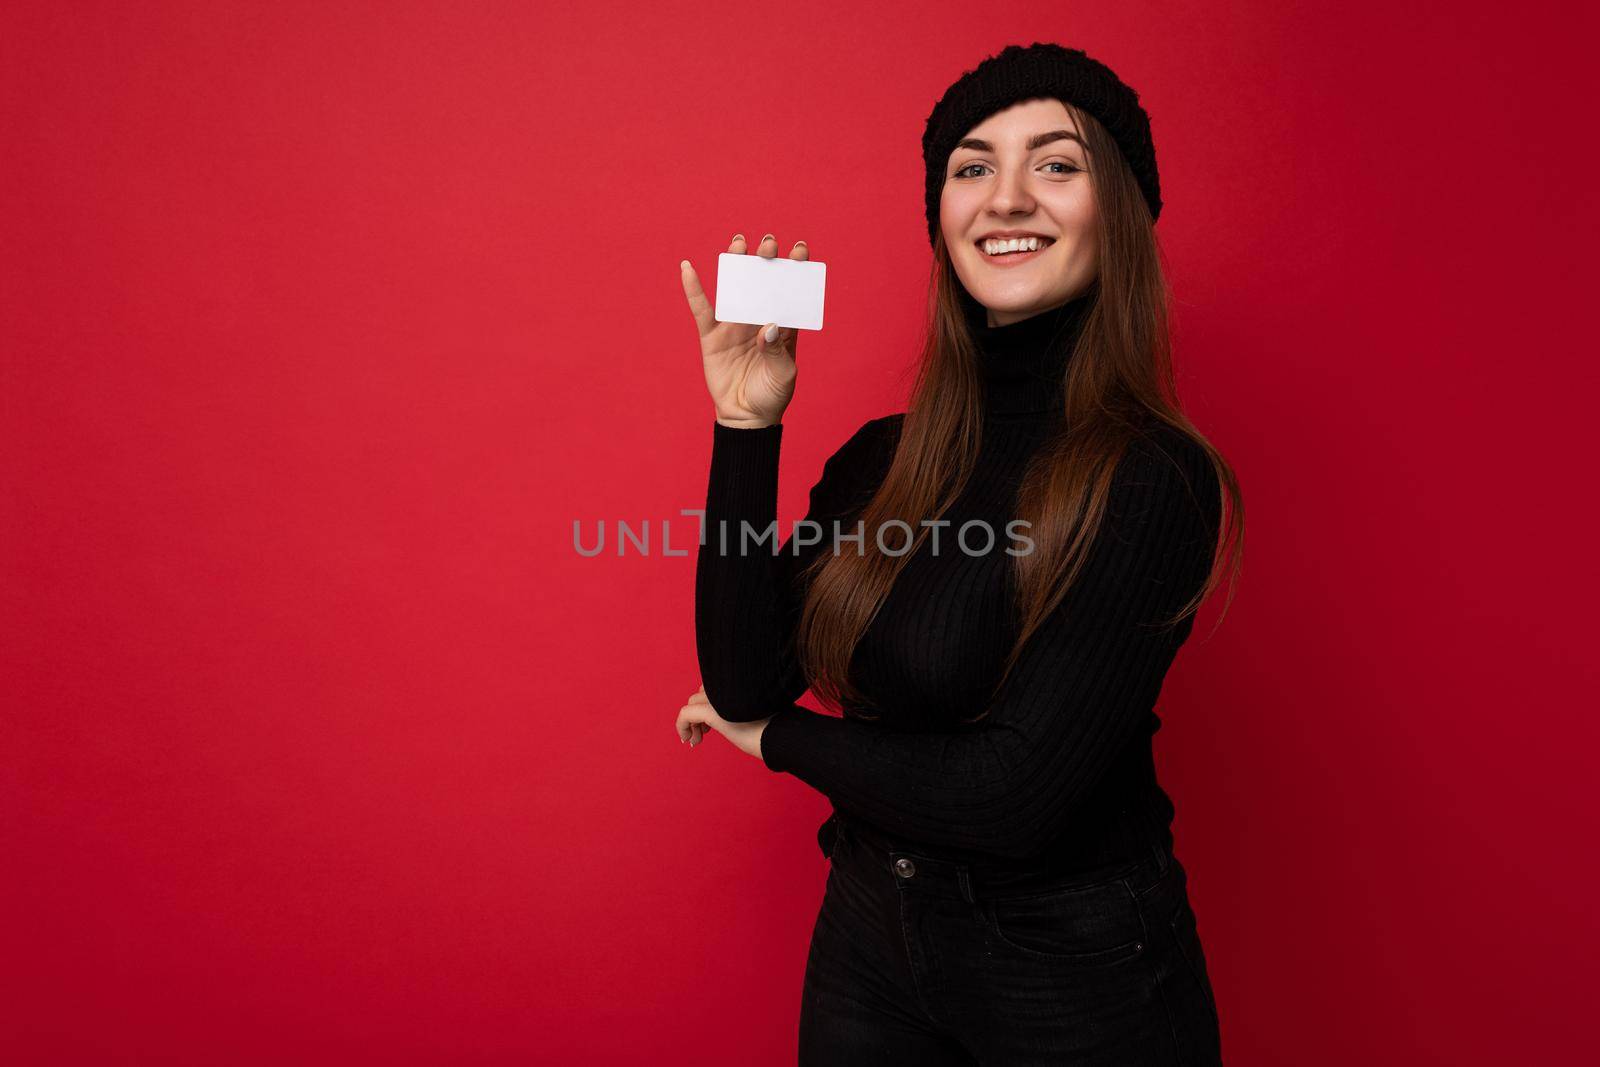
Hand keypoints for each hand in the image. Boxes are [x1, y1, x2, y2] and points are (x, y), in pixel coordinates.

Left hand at [675, 683, 772, 760]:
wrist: (784, 736)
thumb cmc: (778, 728)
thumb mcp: (763, 710)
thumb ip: (748, 705)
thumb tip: (743, 715)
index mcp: (740, 683)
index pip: (715, 684)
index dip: (709, 702)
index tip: (710, 726)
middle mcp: (728, 685)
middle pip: (702, 692)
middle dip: (699, 712)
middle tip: (705, 733)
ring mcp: (720, 697)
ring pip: (693, 701)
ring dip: (692, 721)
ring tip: (698, 739)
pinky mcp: (713, 712)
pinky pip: (686, 714)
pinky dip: (682, 726)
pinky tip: (688, 740)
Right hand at [679, 232, 809, 428]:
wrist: (747, 416)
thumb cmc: (771, 395)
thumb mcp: (784, 375)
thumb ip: (777, 350)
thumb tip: (767, 326)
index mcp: (782, 326)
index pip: (790, 292)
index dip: (795, 270)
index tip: (800, 250)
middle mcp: (758, 319)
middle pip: (762, 282)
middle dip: (766, 260)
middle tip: (768, 244)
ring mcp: (734, 325)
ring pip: (734, 288)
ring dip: (736, 264)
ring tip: (740, 242)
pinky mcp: (712, 336)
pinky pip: (701, 309)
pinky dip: (694, 289)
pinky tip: (688, 268)